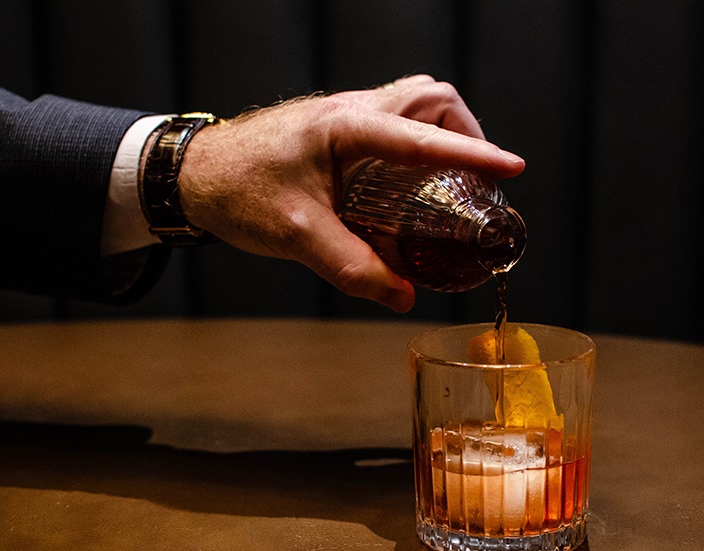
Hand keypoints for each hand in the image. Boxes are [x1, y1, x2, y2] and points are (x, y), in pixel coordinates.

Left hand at [177, 75, 524, 312]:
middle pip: (432, 99)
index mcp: (346, 127)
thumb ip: (354, 268)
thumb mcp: (298, 236)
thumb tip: (403, 297)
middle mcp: (351, 110)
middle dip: (465, 134)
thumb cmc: (236, 192)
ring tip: (448, 184)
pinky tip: (406, 189)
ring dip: (441, 137)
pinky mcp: (336, 129)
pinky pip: (392, 123)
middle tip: (476, 180)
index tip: (511, 169)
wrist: (192, 174)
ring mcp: (344, 115)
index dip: (474, 154)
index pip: (424, 136)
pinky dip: (415, 146)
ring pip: (414, 105)